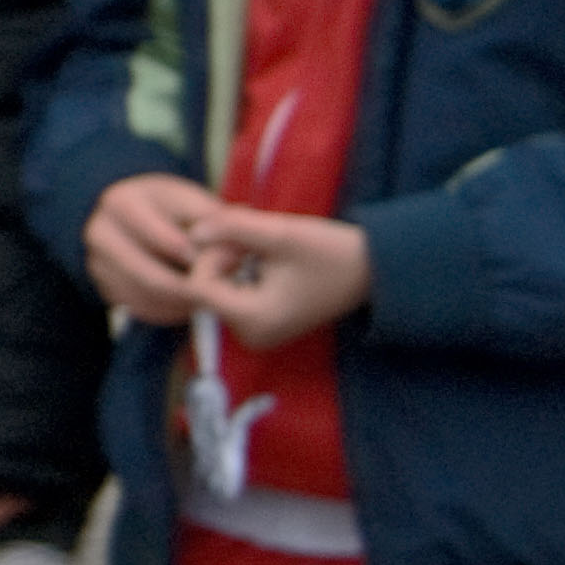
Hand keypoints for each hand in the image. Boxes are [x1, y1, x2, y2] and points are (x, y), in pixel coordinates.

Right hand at [83, 173, 218, 325]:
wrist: (132, 214)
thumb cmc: (170, 206)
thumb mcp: (191, 200)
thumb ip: (215, 222)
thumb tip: (233, 252)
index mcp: (122, 203)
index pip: (163, 239)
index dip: (197, 256)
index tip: (222, 263)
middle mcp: (100, 233)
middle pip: (150, 277)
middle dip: (190, 289)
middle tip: (217, 291)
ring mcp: (97, 263)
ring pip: (147, 298)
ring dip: (182, 303)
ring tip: (208, 295)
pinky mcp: (104, 287)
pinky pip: (141, 309)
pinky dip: (169, 311)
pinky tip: (188, 301)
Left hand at [189, 208, 371, 349]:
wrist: (373, 271)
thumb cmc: (332, 252)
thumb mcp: (282, 232)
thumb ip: (233, 228)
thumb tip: (191, 232)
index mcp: (256, 320)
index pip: (198, 287)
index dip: (212, 255)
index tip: (242, 240)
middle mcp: (250, 336)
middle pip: (205, 288)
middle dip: (221, 256)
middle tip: (252, 236)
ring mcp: (254, 334)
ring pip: (216, 288)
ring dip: (230, 260)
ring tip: (261, 243)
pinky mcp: (259, 325)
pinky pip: (230, 293)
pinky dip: (238, 270)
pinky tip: (263, 256)